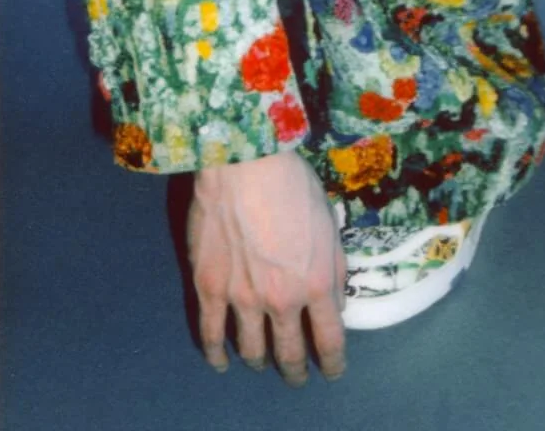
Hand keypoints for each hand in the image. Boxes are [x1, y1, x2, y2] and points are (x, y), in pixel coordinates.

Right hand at [188, 150, 347, 385]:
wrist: (246, 165)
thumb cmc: (295, 185)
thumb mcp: (330, 224)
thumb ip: (334, 269)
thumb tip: (335, 302)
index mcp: (317, 283)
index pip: (329, 338)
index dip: (333, 362)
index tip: (333, 371)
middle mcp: (281, 300)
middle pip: (289, 352)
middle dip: (295, 370)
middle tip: (298, 379)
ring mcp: (242, 299)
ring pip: (251, 348)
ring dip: (260, 362)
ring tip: (264, 365)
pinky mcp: (209, 289)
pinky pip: (211, 333)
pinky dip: (216, 353)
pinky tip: (222, 362)